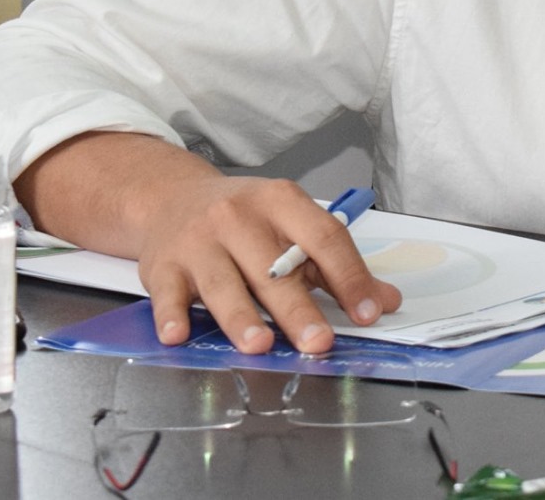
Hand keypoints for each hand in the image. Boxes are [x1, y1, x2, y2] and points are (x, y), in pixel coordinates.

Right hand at [136, 172, 403, 353]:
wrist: (170, 198)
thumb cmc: (242, 219)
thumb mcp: (291, 226)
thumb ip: (334, 266)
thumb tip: (383, 301)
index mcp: (281, 202)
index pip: (323, 237)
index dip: (348, 276)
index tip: (367, 312)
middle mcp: (238, 217)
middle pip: (273, 268)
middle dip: (297, 308)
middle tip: (318, 342)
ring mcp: (198, 241)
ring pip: (222, 282)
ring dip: (241, 316)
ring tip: (259, 345)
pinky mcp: (161, 265)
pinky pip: (167, 292)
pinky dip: (171, 315)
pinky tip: (179, 335)